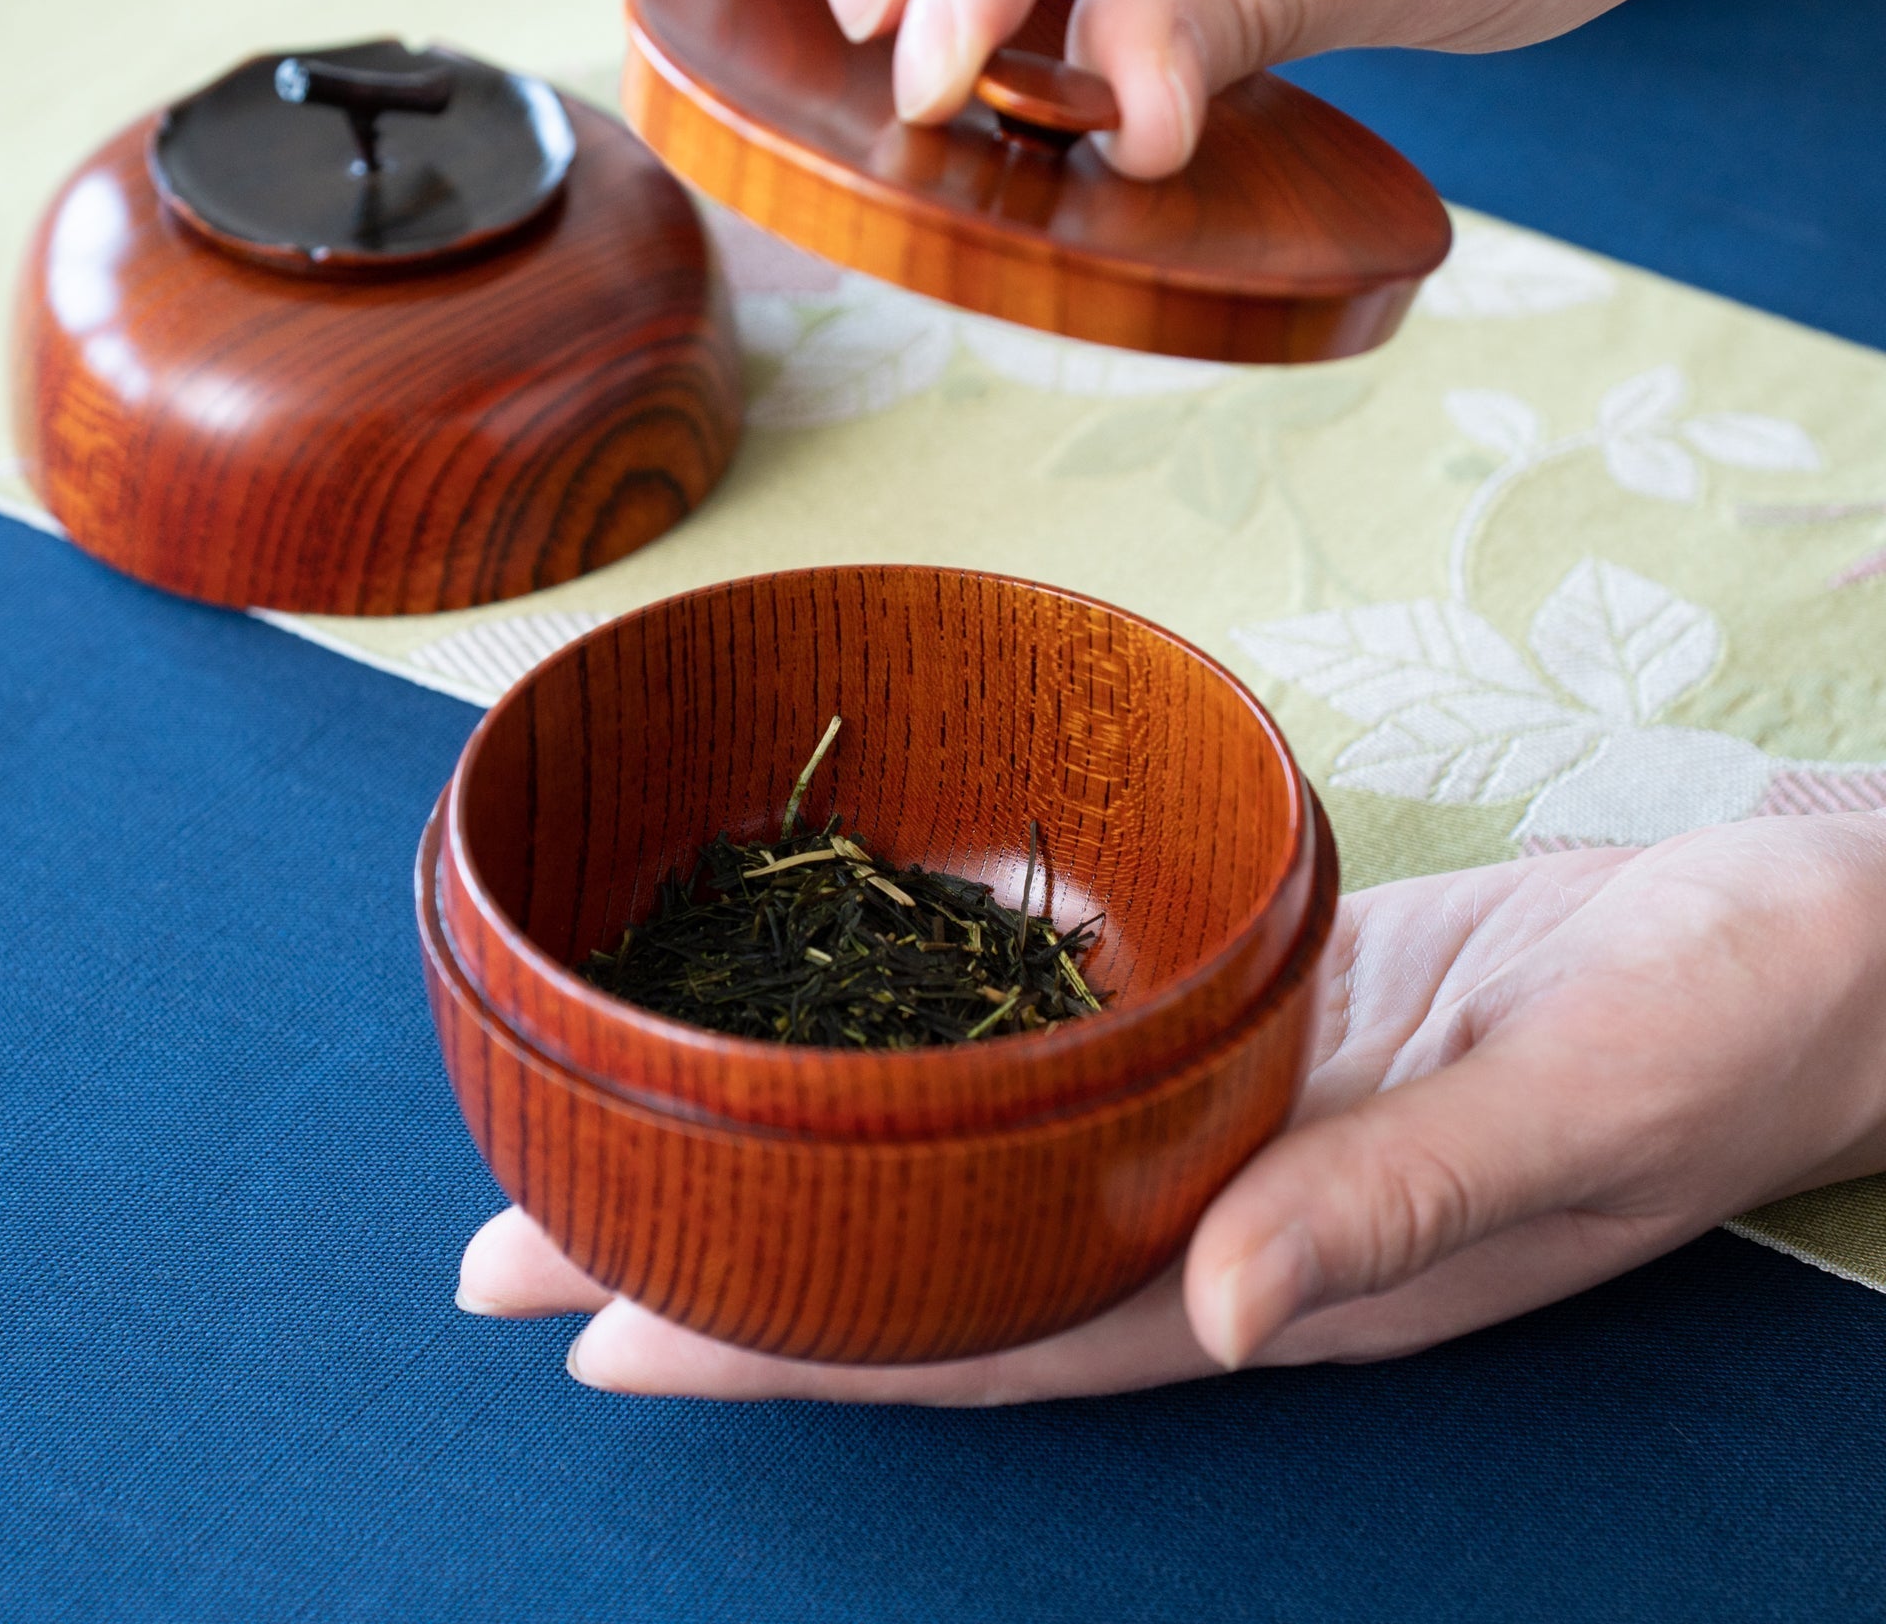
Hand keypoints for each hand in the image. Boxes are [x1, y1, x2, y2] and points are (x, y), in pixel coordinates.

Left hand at [456, 814, 1885, 1401]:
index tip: (608, 1333)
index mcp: (1288, 1272)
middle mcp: (1231, 1215)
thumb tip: (1226, 1313)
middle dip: (736, 1264)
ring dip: (816, 1161)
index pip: (994, 1331)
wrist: (1815, 932)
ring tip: (639, 1143)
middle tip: (520, 1248)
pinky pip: (1068, 1062)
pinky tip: (858, 1035)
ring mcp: (1241, 1122)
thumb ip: (1406, 1205)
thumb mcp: (1582, 1102)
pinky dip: (944, 1059)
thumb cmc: (1733, 1018)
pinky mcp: (1265, 1026)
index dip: (801, 1343)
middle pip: (943, 1262)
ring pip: (984, 1165)